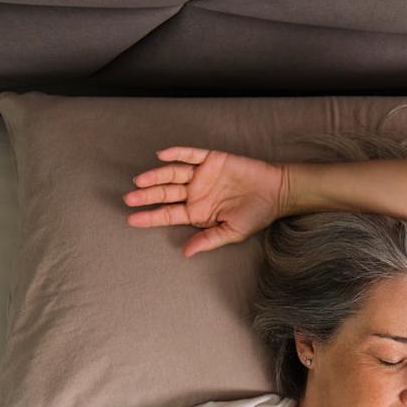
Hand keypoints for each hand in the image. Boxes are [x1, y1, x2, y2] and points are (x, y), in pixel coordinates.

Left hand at [123, 146, 286, 257]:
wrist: (276, 192)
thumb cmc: (256, 214)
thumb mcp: (232, 232)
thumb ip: (208, 240)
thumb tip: (186, 253)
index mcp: (197, 211)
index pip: (168, 214)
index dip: (150, 217)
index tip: (131, 220)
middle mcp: (195, 192)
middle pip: (165, 193)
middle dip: (146, 196)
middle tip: (129, 198)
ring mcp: (202, 175)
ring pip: (172, 174)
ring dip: (156, 176)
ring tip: (140, 181)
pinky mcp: (211, 159)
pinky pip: (190, 155)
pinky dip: (176, 154)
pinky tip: (161, 156)